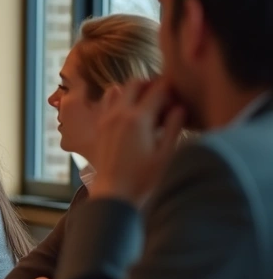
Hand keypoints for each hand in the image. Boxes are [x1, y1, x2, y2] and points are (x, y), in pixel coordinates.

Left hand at [91, 78, 185, 204]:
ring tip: (147, 105)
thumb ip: (173, 128)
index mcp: (138, 119)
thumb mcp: (166, 155)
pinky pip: (107, 103)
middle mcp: (119, 114)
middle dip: (151, 84)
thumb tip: (180, 108)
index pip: (157, 89)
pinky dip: (119, 100)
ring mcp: (106, 120)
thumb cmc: (143, 179)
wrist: (113, 194)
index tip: (179, 95)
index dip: (171, 88)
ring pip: (118, 90)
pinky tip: (130, 114)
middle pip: (135, 83)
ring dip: (133, 91)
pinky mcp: (99, 128)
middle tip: (164, 96)